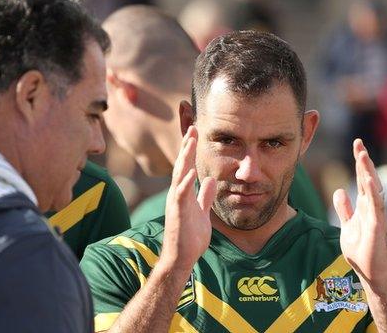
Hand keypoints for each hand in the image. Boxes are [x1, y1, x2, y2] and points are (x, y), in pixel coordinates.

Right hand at [160, 126, 216, 271]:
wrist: (181, 258)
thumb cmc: (190, 237)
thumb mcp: (202, 212)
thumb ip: (204, 196)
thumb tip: (210, 180)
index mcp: (184, 193)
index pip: (187, 166)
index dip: (191, 150)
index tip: (195, 133)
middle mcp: (177, 194)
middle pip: (182, 165)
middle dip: (187, 146)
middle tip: (193, 127)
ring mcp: (176, 203)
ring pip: (179, 175)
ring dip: (185, 158)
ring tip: (190, 142)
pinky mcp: (177, 213)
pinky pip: (181, 195)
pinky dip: (185, 182)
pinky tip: (190, 172)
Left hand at [333, 139, 386, 292]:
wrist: (373, 274)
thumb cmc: (362, 252)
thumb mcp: (348, 226)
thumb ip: (345, 209)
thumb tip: (339, 192)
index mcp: (365, 207)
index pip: (362, 180)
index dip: (359, 163)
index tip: (357, 144)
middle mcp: (373, 209)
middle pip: (368, 180)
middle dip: (364, 162)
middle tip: (359, 143)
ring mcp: (377, 217)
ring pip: (373, 189)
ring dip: (368, 172)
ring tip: (363, 155)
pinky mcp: (377, 228)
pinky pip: (375, 207)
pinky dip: (372, 193)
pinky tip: (368, 180)